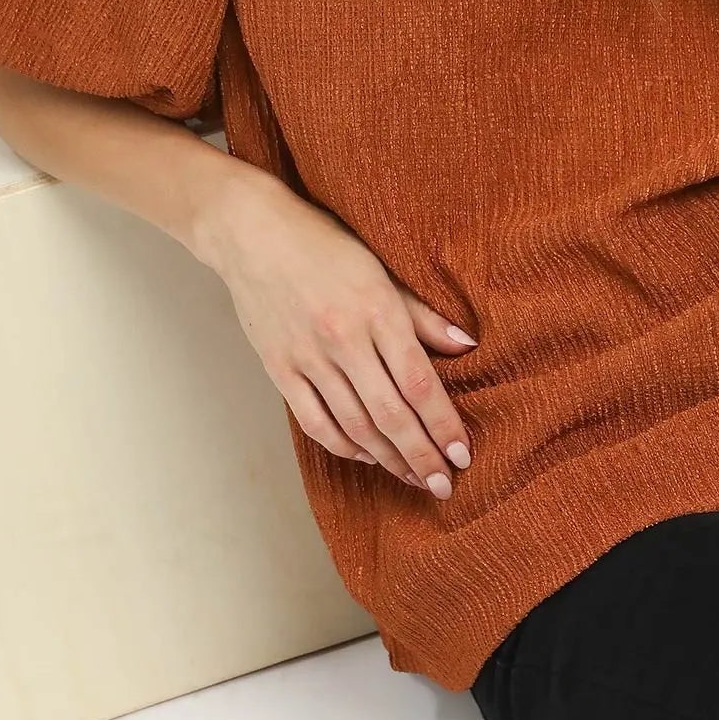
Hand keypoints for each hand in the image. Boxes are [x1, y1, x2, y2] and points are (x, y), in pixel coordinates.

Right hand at [197, 165, 476, 496]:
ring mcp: (308, 357)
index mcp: (376, 309)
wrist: (252, 233)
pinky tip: (367, 456)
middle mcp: (344, 338)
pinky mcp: (280, 369)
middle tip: (445, 486)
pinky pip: (316, 421)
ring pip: (355, 425)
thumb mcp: (380, 268)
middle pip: (391, 414)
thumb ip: (421, 313)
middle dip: (422, 456)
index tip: (463, 455)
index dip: (443, 424)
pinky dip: (344, 446)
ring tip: (414, 479)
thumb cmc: (324, 245)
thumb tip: (466, 346)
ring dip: (389, 459)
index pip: (419, 382)